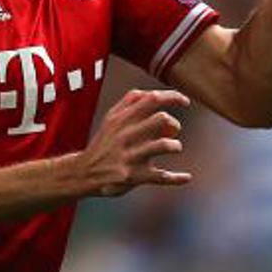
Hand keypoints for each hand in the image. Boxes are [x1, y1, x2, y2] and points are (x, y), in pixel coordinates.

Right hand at [70, 89, 191, 197]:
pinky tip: (186, 177)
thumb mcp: (110, 119)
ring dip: (175, 146)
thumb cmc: (103, 144)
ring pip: (165, 145)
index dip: (174, 97)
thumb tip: (152, 93)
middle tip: (171, 132)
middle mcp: (127, 135)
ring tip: (173, 148)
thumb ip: (129, 103)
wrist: (84, 173)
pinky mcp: (135, 176)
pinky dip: (178, 178)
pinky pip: (162, 176)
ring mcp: (131, 156)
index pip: (152, 99)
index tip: (185, 102)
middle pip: (162, 119)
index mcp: (122, 118)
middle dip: (174, 124)